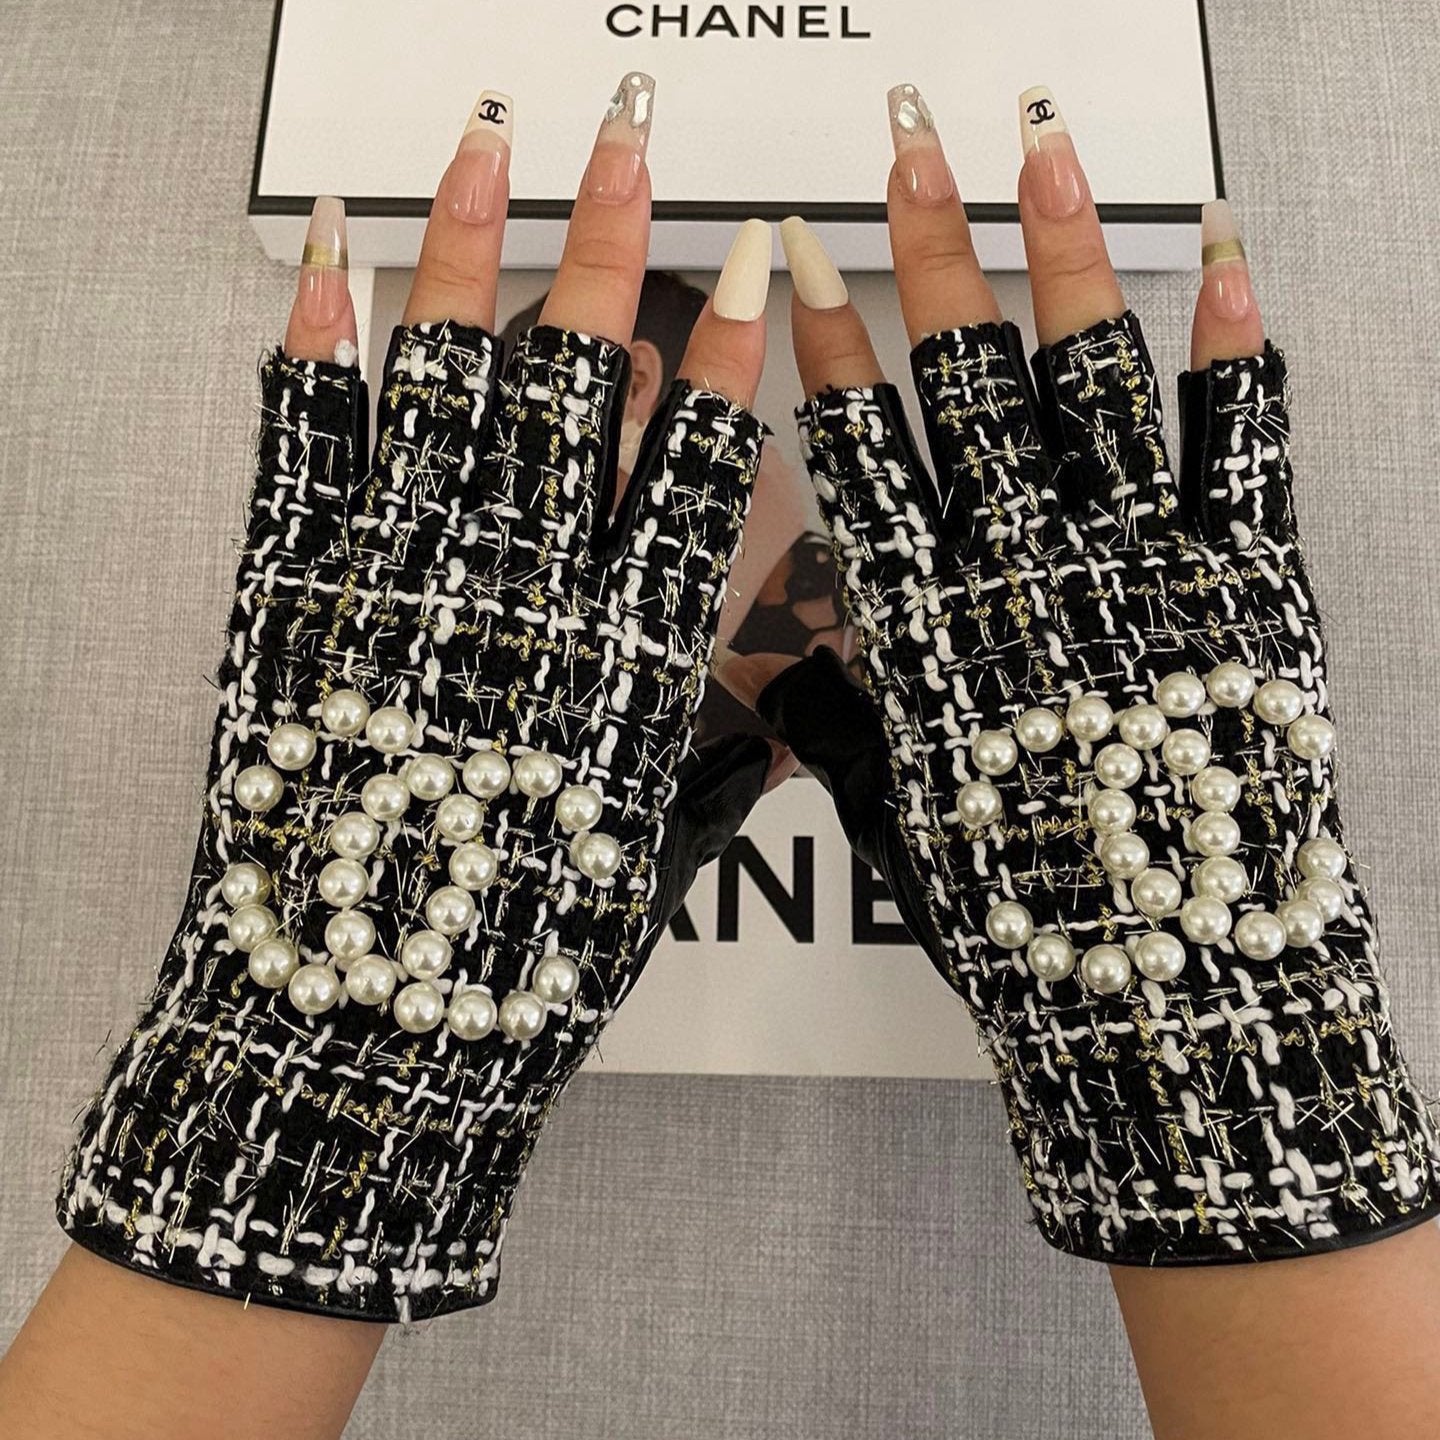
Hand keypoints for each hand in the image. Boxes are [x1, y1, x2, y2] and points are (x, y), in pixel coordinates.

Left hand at [55, 74, 777, 1326]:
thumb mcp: (661, 840)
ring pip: (442, 381)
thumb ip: (732, 736)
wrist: (366, 1019)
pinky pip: (306, 449)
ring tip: (484, 146)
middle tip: (629, 139)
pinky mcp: (300, 598)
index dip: (727, 355)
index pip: (690, 464)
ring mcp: (400, 579)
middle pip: (571, 383)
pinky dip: (313, 349)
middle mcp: (519, 589)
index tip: (754, 256)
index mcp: (621, 646)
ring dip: (465, 253)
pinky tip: (322, 262)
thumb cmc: (522, 948)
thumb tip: (807, 672)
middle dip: (607, 246)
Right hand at [762, 85, 1439, 1264]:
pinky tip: (1224, 252)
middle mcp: (1027, 571)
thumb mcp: (893, 815)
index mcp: (929, 624)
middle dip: (931, 249)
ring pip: (1092, 377)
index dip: (820, 346)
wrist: (1166, 994)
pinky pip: (1241, 441)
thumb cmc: (1021, 919)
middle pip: (966, 381)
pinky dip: (1235, 342)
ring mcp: (1144, 565)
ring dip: (1065, 251)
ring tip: (1042, 148)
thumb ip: (835, 718)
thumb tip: (782, 663)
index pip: (860, 450)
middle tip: (906, 146)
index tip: (791, 254)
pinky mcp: (1248, 583)